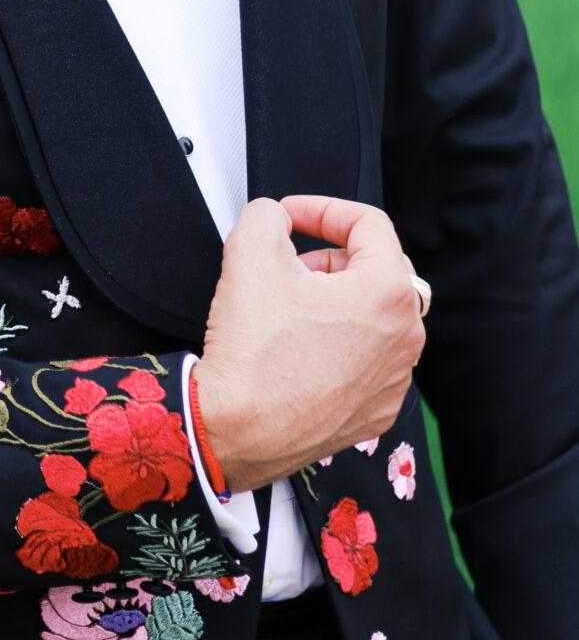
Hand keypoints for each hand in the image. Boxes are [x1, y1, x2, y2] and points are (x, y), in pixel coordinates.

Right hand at [192, 194, 425, 491]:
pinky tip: (299, 350)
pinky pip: (366, 361)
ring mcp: (393, 381)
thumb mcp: (249, 254)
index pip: (368, 223)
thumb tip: (275, 219)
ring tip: (290, 310)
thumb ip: (267, 215)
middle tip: (289, 265)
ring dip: (336, 302)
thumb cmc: (251, 358)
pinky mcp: (375, 411)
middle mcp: (404, 339)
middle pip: (377, 269)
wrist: (236, 431)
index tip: (293, 216)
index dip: (322, 209)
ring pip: (374, 317)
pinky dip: (338, 346)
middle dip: (330, 257)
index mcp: (388, 294)